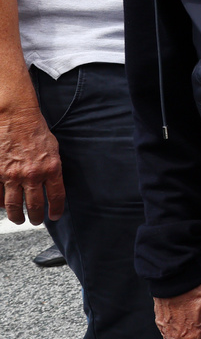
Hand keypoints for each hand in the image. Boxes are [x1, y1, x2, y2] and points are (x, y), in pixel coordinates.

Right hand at [0, 103, 63, 224]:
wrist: (15, 117)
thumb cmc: (36, 131)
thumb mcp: (53, 149)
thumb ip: (52, 168)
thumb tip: (51, 184)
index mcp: (51, 168)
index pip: (56, 197)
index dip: (56, 210)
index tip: (54, 216)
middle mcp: (32, 175)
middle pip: (34, 206)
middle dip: (35, 217)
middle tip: (35, 221)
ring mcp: (12, 175)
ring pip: (13, 205)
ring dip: (17, 216)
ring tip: (19, 219)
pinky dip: (0, 203)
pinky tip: (3, 205)